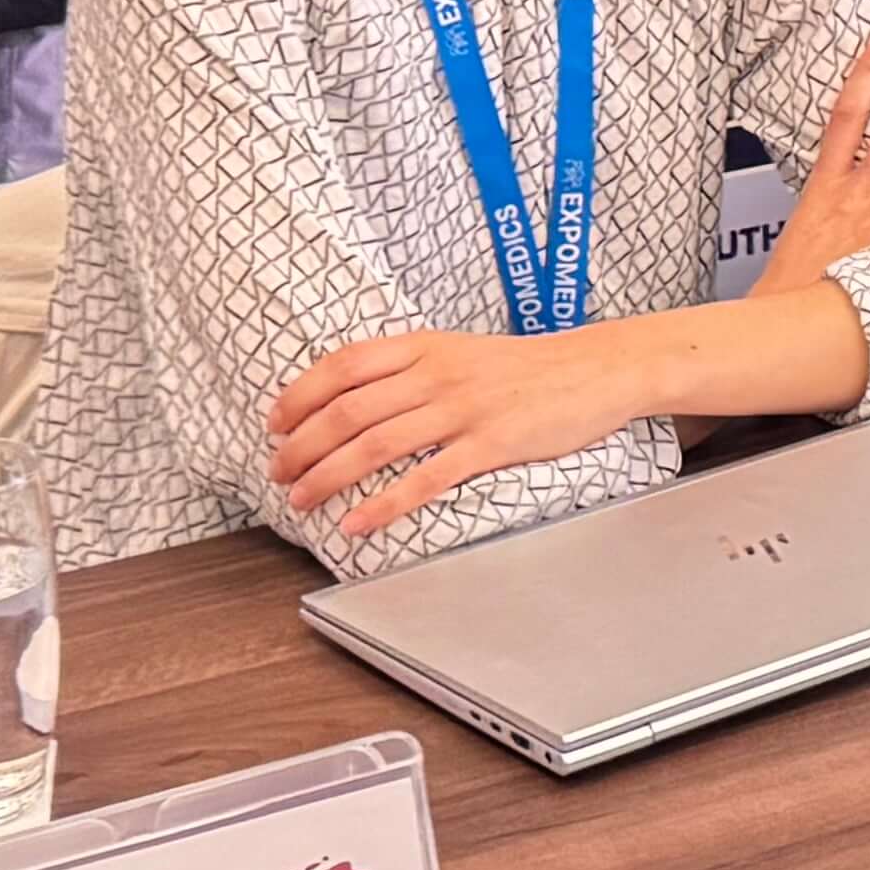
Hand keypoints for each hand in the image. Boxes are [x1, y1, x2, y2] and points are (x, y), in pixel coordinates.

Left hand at [270, 325, 661, 546]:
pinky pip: (425, 478)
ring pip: (375, 444)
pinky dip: (384, 504)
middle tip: (279, 474)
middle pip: (348, 409)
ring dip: (328, 476)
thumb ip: (412, 368)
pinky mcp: (491, 444)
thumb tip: (355, 398)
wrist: (595, 369)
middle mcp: (437, 373)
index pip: (343, 364)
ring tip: (302, 500)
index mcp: (425, 346)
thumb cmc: (526, 367)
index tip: (275, 424)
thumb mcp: (461, 351)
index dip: (300, 395)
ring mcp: (464, 408)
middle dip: (301, 446)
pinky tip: (358, 523)